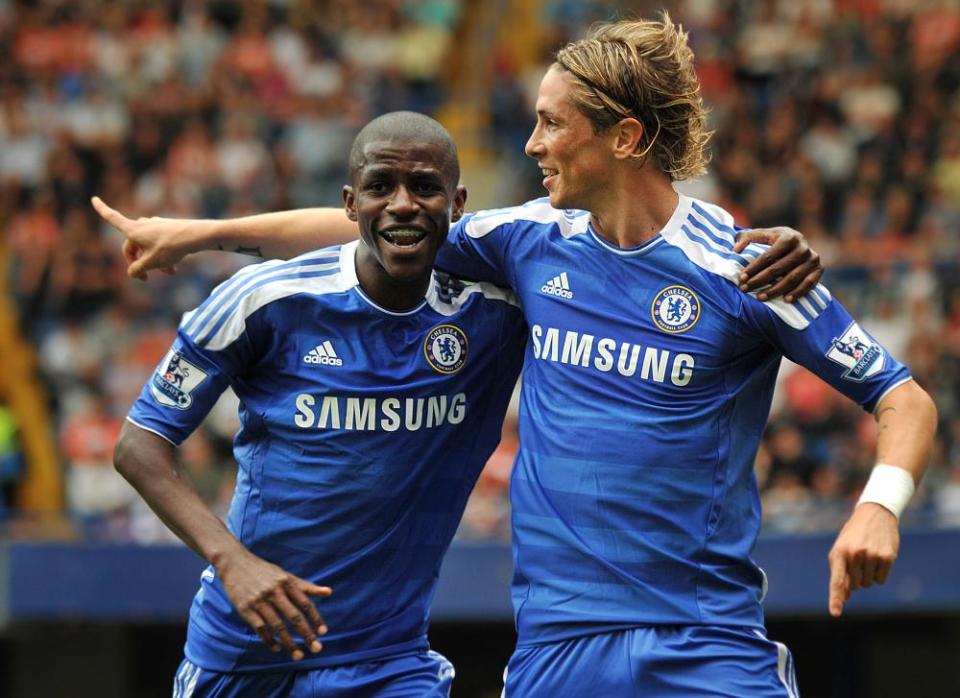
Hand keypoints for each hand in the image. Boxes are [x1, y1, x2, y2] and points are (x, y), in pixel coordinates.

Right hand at [91, 196, 195, 279]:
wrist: (196, 236)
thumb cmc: (171, 247)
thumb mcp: (151, 262)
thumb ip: (137, 269)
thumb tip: (133, 272)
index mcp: (133, 229)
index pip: (113, 218)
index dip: (102, 209)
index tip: (94, 198)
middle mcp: (142, 224)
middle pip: (132, 245)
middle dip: (138, 263)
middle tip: (147, 279)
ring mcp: (155, 226)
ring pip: (148, 247)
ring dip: (154, 261)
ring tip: (169, 273)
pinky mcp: (167, 229)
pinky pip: (159, 245)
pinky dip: (163, 256)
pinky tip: (174, 268)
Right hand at [217, 549, 332, 659]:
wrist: (234, 563)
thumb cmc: (264, 571)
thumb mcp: (285, 575)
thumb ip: (306, 586)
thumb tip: (329, 592)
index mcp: (286, 582)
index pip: (305, 602)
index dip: (315, 617)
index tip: (324, 632)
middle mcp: (274, 591)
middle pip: (294, 616)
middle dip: (306, 634)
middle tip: (317, 649)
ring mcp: (259, 601)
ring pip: (277, 626)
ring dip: (289, 643)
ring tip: (298, 655)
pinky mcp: (245, 609)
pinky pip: (260, 628)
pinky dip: (269, 640)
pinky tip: (277, 648)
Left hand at [733, 227, 822, 301]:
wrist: (798, 244)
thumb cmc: (775, 241)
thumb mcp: (763, 235)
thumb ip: (747, 237)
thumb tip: (735, 249)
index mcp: (789, 236)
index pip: (768, 256)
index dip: (754, 268)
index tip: (741, 278)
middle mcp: (803, 247)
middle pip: (778, 268)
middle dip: (759, 280)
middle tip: (745, 289)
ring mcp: (813, 259)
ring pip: (791, 278)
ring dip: (775, 290)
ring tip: (759, 297)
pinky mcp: (819, 270)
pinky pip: (808, 284)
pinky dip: (797, 293)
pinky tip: (785, 300)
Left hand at [827, 503, 899, 617]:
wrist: (874, 514)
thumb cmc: (853, 536)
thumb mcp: (841, 550)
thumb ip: (840, 573)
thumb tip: (845, 597)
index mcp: (838, 553)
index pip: (836, 581)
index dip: (836, 599)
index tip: (835, 613)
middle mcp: (855, 555)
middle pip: (855, 586)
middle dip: (855, 578)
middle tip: (857, 560)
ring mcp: (872, 556)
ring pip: (868, 584)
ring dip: (867, 575)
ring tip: (867, 556)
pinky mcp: (887, 558)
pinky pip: (881, 580)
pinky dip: (879, 574)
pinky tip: (878, 557)